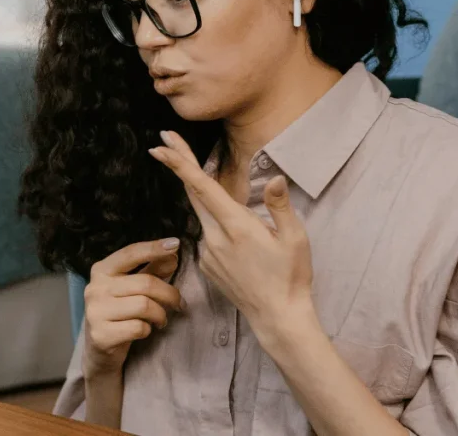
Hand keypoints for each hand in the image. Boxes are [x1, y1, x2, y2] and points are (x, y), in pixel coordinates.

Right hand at [82, 239, 183, 377]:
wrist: (99, 350)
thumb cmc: (119, 313)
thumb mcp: (132, 289)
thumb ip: (151, 270)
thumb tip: (172, 255)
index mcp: (102, 271)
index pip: (130, 253)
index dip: (154, 248)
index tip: (175, 244)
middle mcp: (95, 288)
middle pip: (145, 283)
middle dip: (169, 294)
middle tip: (178, 303)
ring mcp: (96, 312)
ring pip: (144, 306)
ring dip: (160, 315)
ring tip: (161, 319)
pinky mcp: (101, 335)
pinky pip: (138, 328)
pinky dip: (148, 330)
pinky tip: (144, 330)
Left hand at [149, 130, 314, 345]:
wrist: (277, 318)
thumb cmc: (291, 277)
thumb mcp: (295, 239)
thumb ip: (280, 206)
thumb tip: (274, 178)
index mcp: (236, 226)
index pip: (202, 187)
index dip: (179, 163)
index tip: (162, 145)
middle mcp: (215, 237)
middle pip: (193, 193)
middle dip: (179, 165)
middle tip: (166, 141)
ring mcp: (207, 252)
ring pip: (203, 215)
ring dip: (209, 201)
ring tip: (241, 221)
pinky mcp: (206, 265)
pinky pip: (209, 236)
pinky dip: (219, 228)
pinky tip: (243, 247)